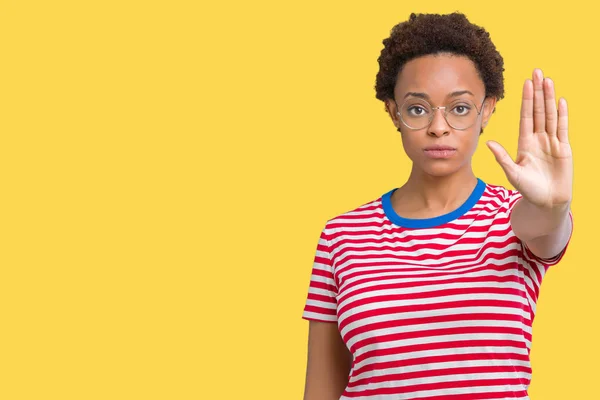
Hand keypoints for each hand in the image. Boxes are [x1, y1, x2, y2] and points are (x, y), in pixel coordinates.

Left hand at [486, 68, 572, 208]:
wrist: (547, 202)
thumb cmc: (528, 189)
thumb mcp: (512, 173)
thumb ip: (502, 157)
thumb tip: (488, 142)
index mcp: (524, 143)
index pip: (525, 116)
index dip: (526, 100)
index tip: (525, 83)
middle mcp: (538, 139)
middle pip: (538, 110)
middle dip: (537, 91)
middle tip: (537, 71)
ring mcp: (552, 142)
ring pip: (550, 115)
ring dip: (549, 98)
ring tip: (548, 80)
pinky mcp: (564, 149)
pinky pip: (562, 128)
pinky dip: (562, 115)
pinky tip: (560, 101)